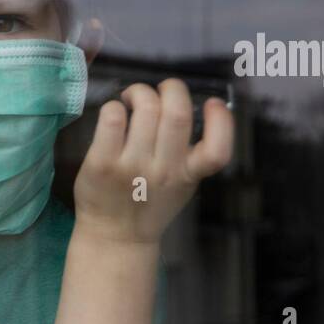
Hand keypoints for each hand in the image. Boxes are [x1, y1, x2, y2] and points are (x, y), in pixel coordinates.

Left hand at [73, 78, 232, 244]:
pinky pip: (112, 119)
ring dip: (139, 92)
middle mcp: (163, 170)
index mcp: (188, 174)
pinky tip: (114, 113)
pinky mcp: (102, 164)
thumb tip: (195, 107)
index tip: (212, 103)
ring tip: (132, 99)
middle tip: (160, 91)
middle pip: (177, 114)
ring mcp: (132, 167)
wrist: (115, 236)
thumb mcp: (183, 185)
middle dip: (171, 88)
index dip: (222, 120)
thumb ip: (192, 154)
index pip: (218, 150)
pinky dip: (114, 106)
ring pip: (145, 109)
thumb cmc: (149, 203)